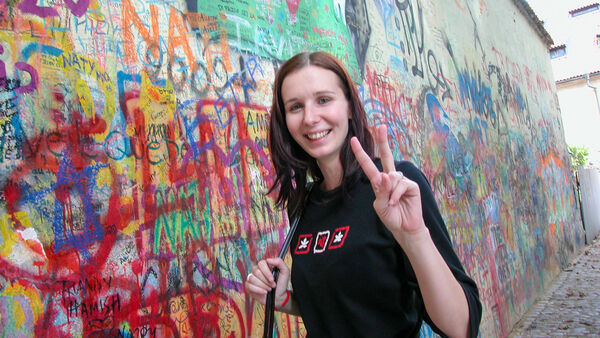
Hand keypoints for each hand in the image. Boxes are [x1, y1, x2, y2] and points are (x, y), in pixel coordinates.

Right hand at [245, 258, 289, 307]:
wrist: (278, 296)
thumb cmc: (281, 284)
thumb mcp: (285, 272)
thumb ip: (279, 262)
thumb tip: (268, 260)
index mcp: (265, 265)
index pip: (261, 263)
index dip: (266, 272)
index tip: (272, 279)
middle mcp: (257, 270)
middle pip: (256, 272)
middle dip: (266, 281)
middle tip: (273, 285)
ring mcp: (251, 278)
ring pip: (252, 279)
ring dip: (263, 286)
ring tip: (269, 289)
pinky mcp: (248, 286)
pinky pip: (249, 286)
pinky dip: (258, 290)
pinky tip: (264, 292)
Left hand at [350, 125, 425, 239]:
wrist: (404, 228)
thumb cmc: (391, 216)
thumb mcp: (380, 205)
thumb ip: (380, 191)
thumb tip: (385, 175)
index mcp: (379, 181)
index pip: (369, 165)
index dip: (361, 153)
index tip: (354, 140)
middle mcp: (391, 177)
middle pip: (386, 156)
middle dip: (383, 141)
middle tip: (381, 126)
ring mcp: (401, 180)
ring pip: (392, 177)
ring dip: (389, 192)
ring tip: (392, 203)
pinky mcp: (412, 185)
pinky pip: (401, 185)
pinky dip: (396, 195)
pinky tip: (397, 202)